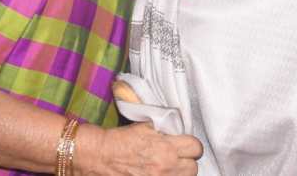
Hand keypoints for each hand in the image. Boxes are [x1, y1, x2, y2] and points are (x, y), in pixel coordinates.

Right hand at [80, 122, 202, 174]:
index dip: (190, 145)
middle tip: (176, 157)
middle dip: (186, 161)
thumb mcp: (145, 126)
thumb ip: (166, 129)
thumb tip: (179, 130)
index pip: (196, 147)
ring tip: (168, 167)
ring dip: (179, 172)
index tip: (183, 144)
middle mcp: (166, 166)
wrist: (100, 156)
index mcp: (167, 148)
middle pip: (193, 167)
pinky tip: (159, 174)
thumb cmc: (121, 140)